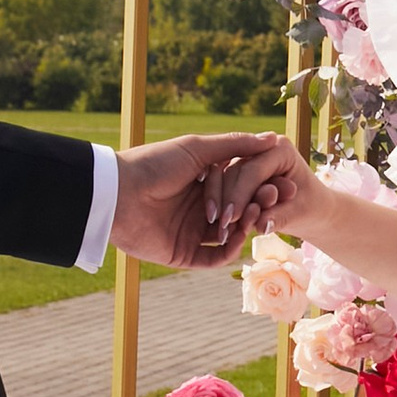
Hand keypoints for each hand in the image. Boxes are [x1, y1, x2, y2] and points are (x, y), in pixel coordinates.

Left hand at [109, 129, 304, 271]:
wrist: (119, 192)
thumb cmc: (155, 164)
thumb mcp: (198, 149)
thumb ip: (235, 145)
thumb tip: (272, 138)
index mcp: (201, 183)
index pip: (238, 188)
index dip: (256, 188)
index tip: (278, 185)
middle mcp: (198, 208)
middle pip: (236, 213)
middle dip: (254, 209)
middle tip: (270, 204)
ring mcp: (190, 232)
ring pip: (228, 237)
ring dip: (243, 229)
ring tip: (254, 219)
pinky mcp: (182, 253)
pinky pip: (213, 258)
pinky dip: (228, 251)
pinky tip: (238, 239)